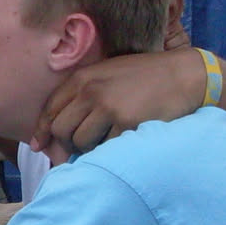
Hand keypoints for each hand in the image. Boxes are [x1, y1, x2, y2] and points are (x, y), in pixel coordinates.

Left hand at [30, 46, 202, 161]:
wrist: (185, 75)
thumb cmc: (146, 76)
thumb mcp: (108, 73)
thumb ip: (83, 94)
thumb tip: (54, 130)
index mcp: (83, 77)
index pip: (50, 109)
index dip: (42, 131)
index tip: (40, 145)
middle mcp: (91, 91)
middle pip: (61, 129)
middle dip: (66, 144)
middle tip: (78, 149)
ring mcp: (108, 107)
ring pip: (80, 142)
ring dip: (88, 149)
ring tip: (103, 143)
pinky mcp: (126, 123)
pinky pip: (105, 148)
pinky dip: (108, 151)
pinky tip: (120, 143)